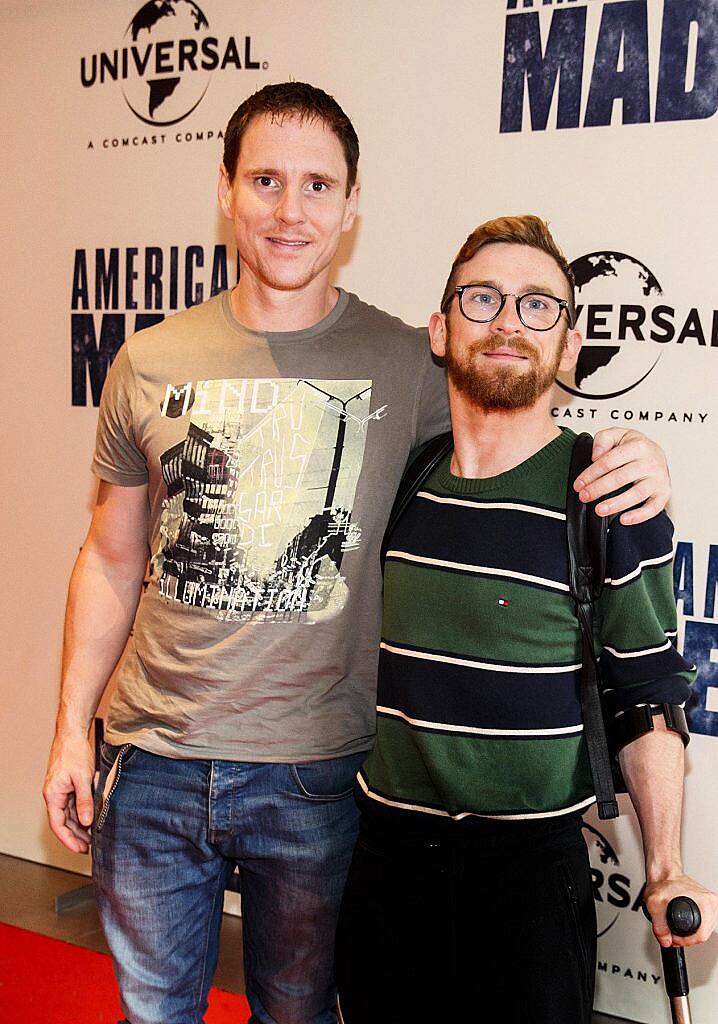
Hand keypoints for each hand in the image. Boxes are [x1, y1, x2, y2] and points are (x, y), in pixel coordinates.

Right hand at [43, 734, 94, 853]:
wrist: (72, 734)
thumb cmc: (74, 753)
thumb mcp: (83, 778)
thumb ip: (84, 801)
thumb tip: (86, 822)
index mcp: (53, 795)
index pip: (58, 825)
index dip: (69, 839)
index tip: (80, 849)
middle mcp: (54, 795)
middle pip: (63, 822)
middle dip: (75, 836)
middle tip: (88, 848)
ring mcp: (60, 791)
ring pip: (68, 814)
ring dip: (79, 826)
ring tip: (92, 837)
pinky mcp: (67, 786)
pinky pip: (72, 804)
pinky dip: (80, 814)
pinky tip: (91, 820)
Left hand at [572, 428, 669, 525]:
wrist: (656, 453)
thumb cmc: (634, 447)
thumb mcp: (617, 434)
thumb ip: (604, 439)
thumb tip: (596, 455)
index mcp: (638, 446)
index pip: (609, 461)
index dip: (591, 473)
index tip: (579, 484)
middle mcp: (651, 462)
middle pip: (621, 478)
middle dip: (599, 489)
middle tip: (584, 496)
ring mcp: (659, 479)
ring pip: (636, 494)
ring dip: (616, 504)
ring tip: (599, 510)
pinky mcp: (664, 493)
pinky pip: (653, 507)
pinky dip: (639, 516)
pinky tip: (623, 519)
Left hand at [644, 875, 717, 947]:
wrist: (664, 873)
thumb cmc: (663, 883)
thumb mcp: (655, 904)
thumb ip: (659, 926)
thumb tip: (666, 941)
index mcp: (706, 903)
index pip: (701, 935)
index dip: (684, 941)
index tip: (673, 938)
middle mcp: (711, 903)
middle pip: (702, 934)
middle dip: (686, 938)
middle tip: (673, 933)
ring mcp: (710, 904)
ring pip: (703, 930)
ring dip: (690, 932)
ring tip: (677, 925)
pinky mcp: (707, 905)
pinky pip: (702, 924)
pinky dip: (693, 926)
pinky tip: (684, 921)